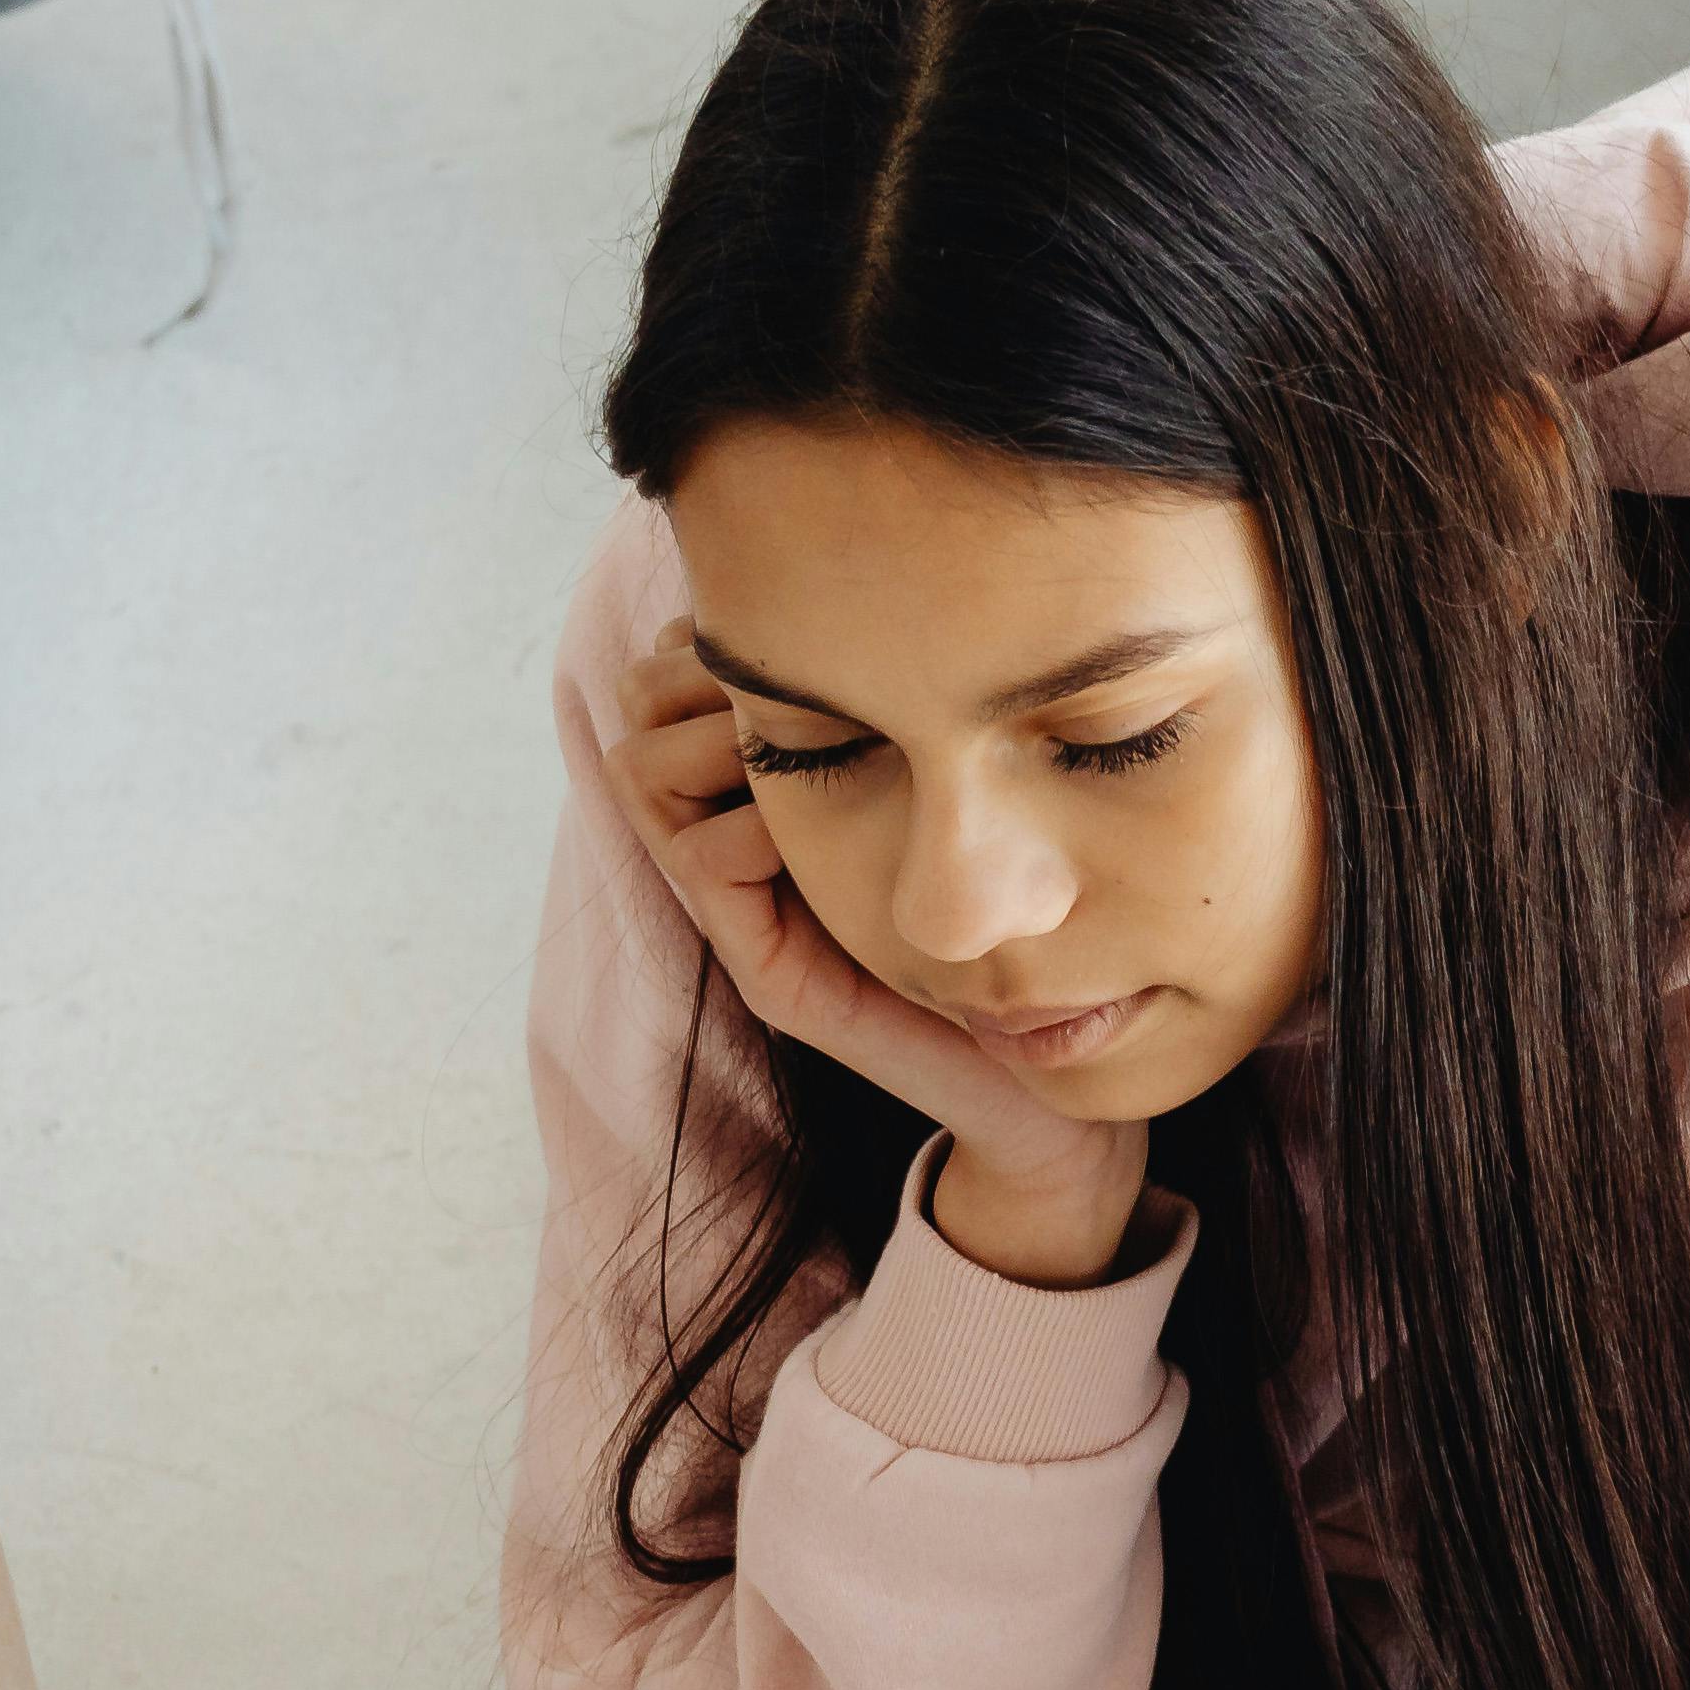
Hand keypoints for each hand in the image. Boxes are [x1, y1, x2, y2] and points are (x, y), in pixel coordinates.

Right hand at [612, 623, 1147, 1287]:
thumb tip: (918, 592)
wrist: (1045, 1097)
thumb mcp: (963, 794)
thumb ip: (915, 715)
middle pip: (643, 705)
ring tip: (808, 740)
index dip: (721, 631)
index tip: (811, 626)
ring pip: (644, 771)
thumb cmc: (1021, 933)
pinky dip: (751, 817)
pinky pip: (703, 858)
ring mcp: (744, 915)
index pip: (673, 670)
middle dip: (706, 668)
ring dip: (719, 734)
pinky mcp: (773, 975)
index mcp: (775, 799)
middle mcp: (740, 852)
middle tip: (800, 677)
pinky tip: (823, 812)